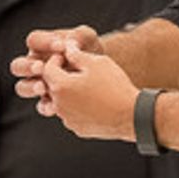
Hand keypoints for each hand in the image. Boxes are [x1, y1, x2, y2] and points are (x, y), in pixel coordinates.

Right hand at [12, 27, 102, 111]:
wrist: (103, 72)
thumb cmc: (90, 50)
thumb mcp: (88, 39)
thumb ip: (80, 36)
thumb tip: (69, 42)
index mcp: (42, 45)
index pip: (34, 40)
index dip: (44, 42)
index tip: (61, 46)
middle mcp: (35, 64)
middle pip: (18, 65)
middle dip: (27, 67)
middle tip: (40, 67)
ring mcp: (40, 83)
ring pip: (23, 87)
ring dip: (31, 87)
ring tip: (42, 87)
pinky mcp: (50, 101)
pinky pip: (41, 106)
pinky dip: (46, 107)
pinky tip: (54, 107)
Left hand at [17, 41, 138, 139]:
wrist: (131, 115)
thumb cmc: (114, 86)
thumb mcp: (96, 63)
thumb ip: (76, 54)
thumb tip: (67, 48)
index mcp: (60, 86)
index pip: (47, 68)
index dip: (56, 59)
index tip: (68, 57)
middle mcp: (59, 105)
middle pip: (52, 86)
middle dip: (61, 76)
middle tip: (78, 70)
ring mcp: (68, 120)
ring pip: (61, 102)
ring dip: (69, 93)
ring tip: (88, 86)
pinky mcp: (78, 129)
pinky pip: (72, 115)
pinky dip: (78, 107)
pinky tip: (94, 102)